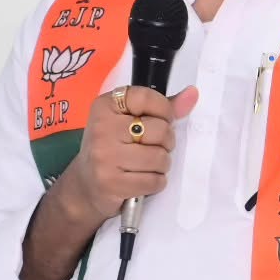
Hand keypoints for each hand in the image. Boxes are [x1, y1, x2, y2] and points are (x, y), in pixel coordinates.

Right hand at [50, 85, 198, 226]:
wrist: (85, 186)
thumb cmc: (113, 148)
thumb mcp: (129, 121)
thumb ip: (162, 107)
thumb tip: (193, 93)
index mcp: (105, 105)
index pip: (147, 98)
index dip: (164, 110)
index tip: (161, 120)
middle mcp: (101, 128)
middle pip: (160, 130)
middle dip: (165, 142)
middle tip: (152, 147)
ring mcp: (105, 156)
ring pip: (160, 158)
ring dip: (161, 165)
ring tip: (147, 165)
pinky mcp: (111, 183)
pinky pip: (154, 181)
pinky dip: (156, 182)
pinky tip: (143, 179)